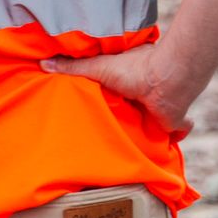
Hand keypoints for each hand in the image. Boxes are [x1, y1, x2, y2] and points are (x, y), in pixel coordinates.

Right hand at [41, 45, 195, 140]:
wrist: (165, 82)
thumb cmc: (134, 69)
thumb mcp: (98, 67)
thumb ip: (73, 68)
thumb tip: (43, 63)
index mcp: (131, 79)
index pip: (121, 91)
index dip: (114, 99)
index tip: (103, 106)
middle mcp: (147, 95)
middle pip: (136, 110)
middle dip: (129, 119)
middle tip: (111, 135)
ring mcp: (160, 110)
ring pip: (153, 124)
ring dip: (146, 133)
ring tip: (128, 149)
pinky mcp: (172, 123)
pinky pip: (175, 134)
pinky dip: (172, 140)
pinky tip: (158, 154)